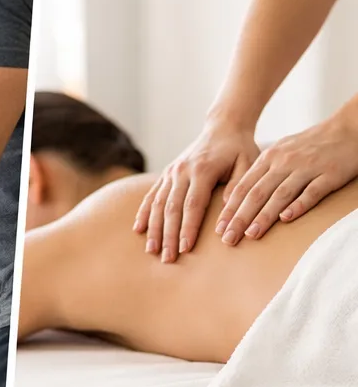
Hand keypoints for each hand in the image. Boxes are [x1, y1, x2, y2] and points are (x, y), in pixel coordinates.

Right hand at [133, 120, 257, 261]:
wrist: (223, 128)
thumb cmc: (240, 150)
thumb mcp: (249, 166)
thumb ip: (238, 190)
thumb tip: (227, 219)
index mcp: (203, 169)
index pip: (193, 204)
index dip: (188, 227)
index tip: (185, 248)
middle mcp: (182, 171)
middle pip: (171, 208)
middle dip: (168, 235)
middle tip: (167, 258)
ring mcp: (171, 172)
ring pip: (158, 204)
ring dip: (154, 228)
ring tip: (152, 250)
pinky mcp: (166, 174)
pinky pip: (151, 195)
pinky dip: (144, 213)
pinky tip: (139, 229)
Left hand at [216, 112, 357, 243]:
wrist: (348, 127)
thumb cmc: (311, 145)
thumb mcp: (281, 152)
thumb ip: (262, 172)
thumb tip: (239, 197)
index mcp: (269, 158)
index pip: (242, 187)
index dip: (229, 209)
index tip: (218, 229)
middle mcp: (283, 162)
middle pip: (256, 193)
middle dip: (239, 218)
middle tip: (227, 238)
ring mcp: (306, 168)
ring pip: (279, 194)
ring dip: (263, 216)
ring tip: (251, 234)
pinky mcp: (329, 174)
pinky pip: (312, 191)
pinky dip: (298, 205)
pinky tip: (286, 219)